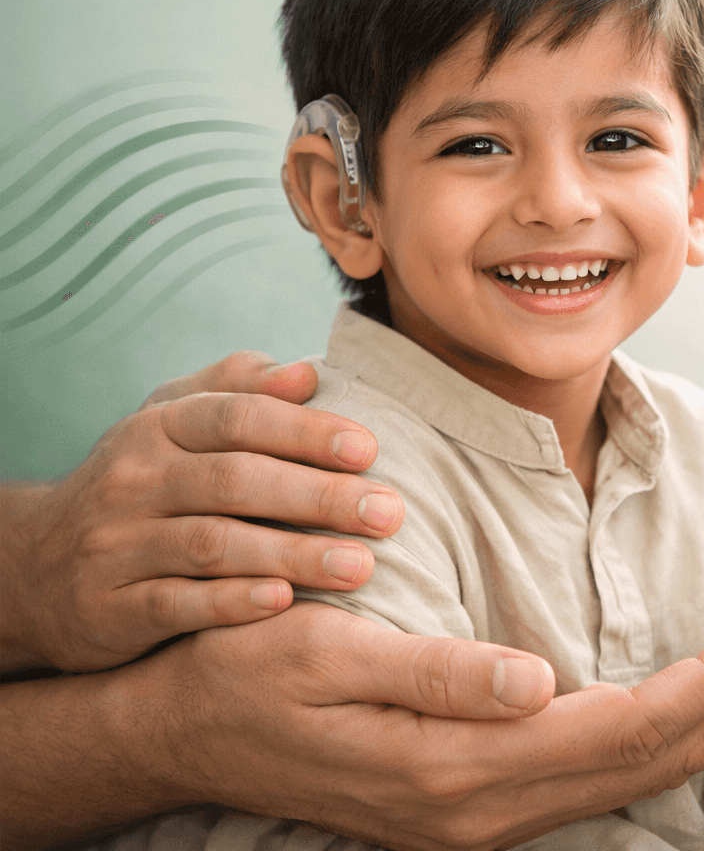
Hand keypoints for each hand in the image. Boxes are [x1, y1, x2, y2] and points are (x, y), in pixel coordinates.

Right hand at [0, 351, 408, 672]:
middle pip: (236, 482)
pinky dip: (231, 604)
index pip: (237, 418)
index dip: (304, 432)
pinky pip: (176, 605)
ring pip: (213, 545)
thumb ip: (237, 389)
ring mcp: (116, 546)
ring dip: (293, 556)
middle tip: (389, 514)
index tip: (369, 449)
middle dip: (319, 498)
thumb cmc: (142, 484)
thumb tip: (306, 372)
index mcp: (157, 428)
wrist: (33, 567)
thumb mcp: (172, 422)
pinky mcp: (109, 609)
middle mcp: (133, 481)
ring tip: (361, 566)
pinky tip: (285, 605)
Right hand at [4, 567, 703, 850]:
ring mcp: (512, 799)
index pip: (639, 724)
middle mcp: (509, 797)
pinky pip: (636, 751)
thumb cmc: (252, 680)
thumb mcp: (328, 664)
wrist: (188, 733)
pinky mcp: (508, 780)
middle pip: (684, 737)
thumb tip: (543, 685)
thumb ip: (439, 680)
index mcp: (474, 769)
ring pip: (672, 749)